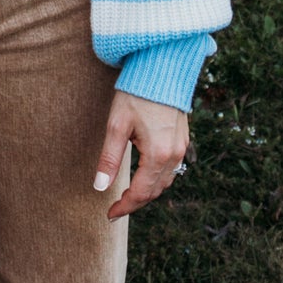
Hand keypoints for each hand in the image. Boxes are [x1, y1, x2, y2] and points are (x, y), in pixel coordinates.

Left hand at [93, 90, 188, 219]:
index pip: (141, 193)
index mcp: (158, 154)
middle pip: (155, 191)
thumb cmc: (136, 93)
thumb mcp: (117, 126)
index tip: (109, 214)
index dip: (125, 206)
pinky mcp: (183, 139)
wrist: (162, 68)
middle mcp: (175, 154)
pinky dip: (157, 178)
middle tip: (115, 208)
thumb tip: (100, 187)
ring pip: (165, 181)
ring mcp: (182, 147)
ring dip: (148, 192)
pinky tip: (144, 176)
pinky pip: (172, 168)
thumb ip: (109, 159)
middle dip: (136, 202)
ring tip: (128, 195)